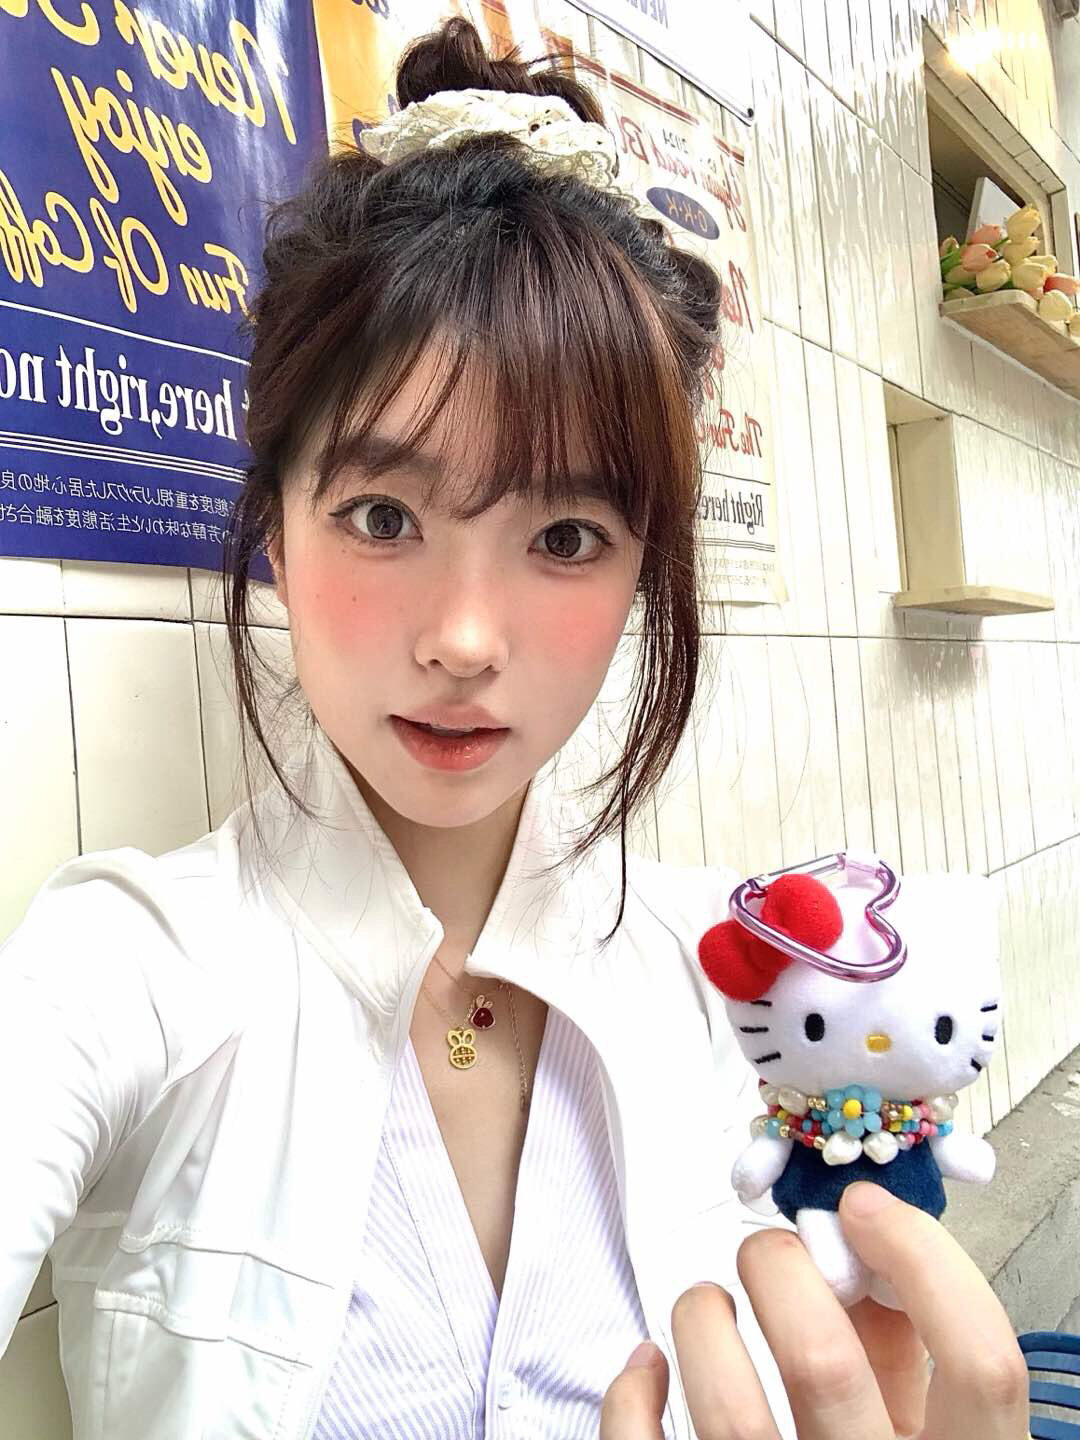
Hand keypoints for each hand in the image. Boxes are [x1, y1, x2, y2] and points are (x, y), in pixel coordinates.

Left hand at [599, 1182, 1029, 1438]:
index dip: (923, 1258)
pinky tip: (648, 1365)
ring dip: (703, 1322)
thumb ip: (902, 1354)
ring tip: (707, 1305)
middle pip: (824, 1364)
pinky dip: (634, 1393)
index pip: (981, 1361)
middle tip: (767, 1253)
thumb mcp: (922, 1432)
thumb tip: (856, 1247)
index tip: (864, 1208)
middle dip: (780, 1272)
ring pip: (730, 1410)